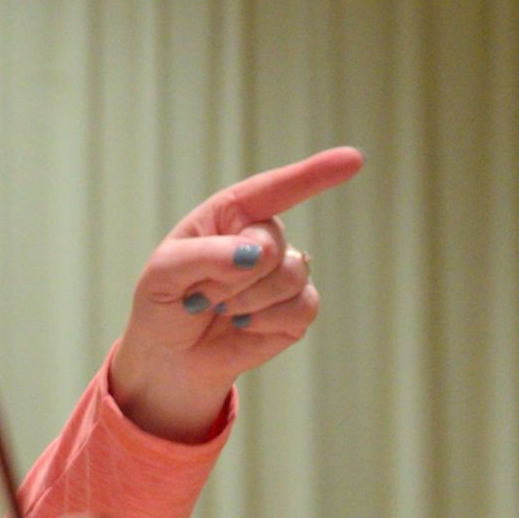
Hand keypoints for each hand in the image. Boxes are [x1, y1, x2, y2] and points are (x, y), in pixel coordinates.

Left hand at [103, 147, 363, 441]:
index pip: (276, 188)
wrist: (171, 358)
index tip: (354, 159)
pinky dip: (266, 321)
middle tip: (200, 295)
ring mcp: (284, 272)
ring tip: (219, 309)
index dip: (315, 173)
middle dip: (233, 277)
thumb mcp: (164, 273)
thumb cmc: (164, 305)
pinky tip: (242, 325)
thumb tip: (258, 254)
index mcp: (232, 213)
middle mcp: (263, 236)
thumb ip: (207, 256)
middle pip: (273, 244)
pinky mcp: (296, 310)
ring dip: (248, 300)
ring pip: (292, 276)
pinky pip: (302, 308)